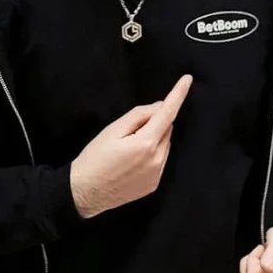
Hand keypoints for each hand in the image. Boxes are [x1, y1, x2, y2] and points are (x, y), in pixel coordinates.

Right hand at [69, 74, 192, 218]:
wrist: (84, 193)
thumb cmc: (94, 158)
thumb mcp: (112, 130)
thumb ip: (139, 115)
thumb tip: (159, 107)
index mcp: (146, 143)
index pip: (168, 113)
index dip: (178, 94)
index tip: (188, 79)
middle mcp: (157, 160)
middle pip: (166, 130)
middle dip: (155, 123)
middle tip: (130, 130)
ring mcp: (157, 175)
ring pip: (164, 145)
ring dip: (154, 139)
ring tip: (127, 149)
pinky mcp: (154, 185)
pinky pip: (160, 161)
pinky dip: (152, 155)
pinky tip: (131, 162)